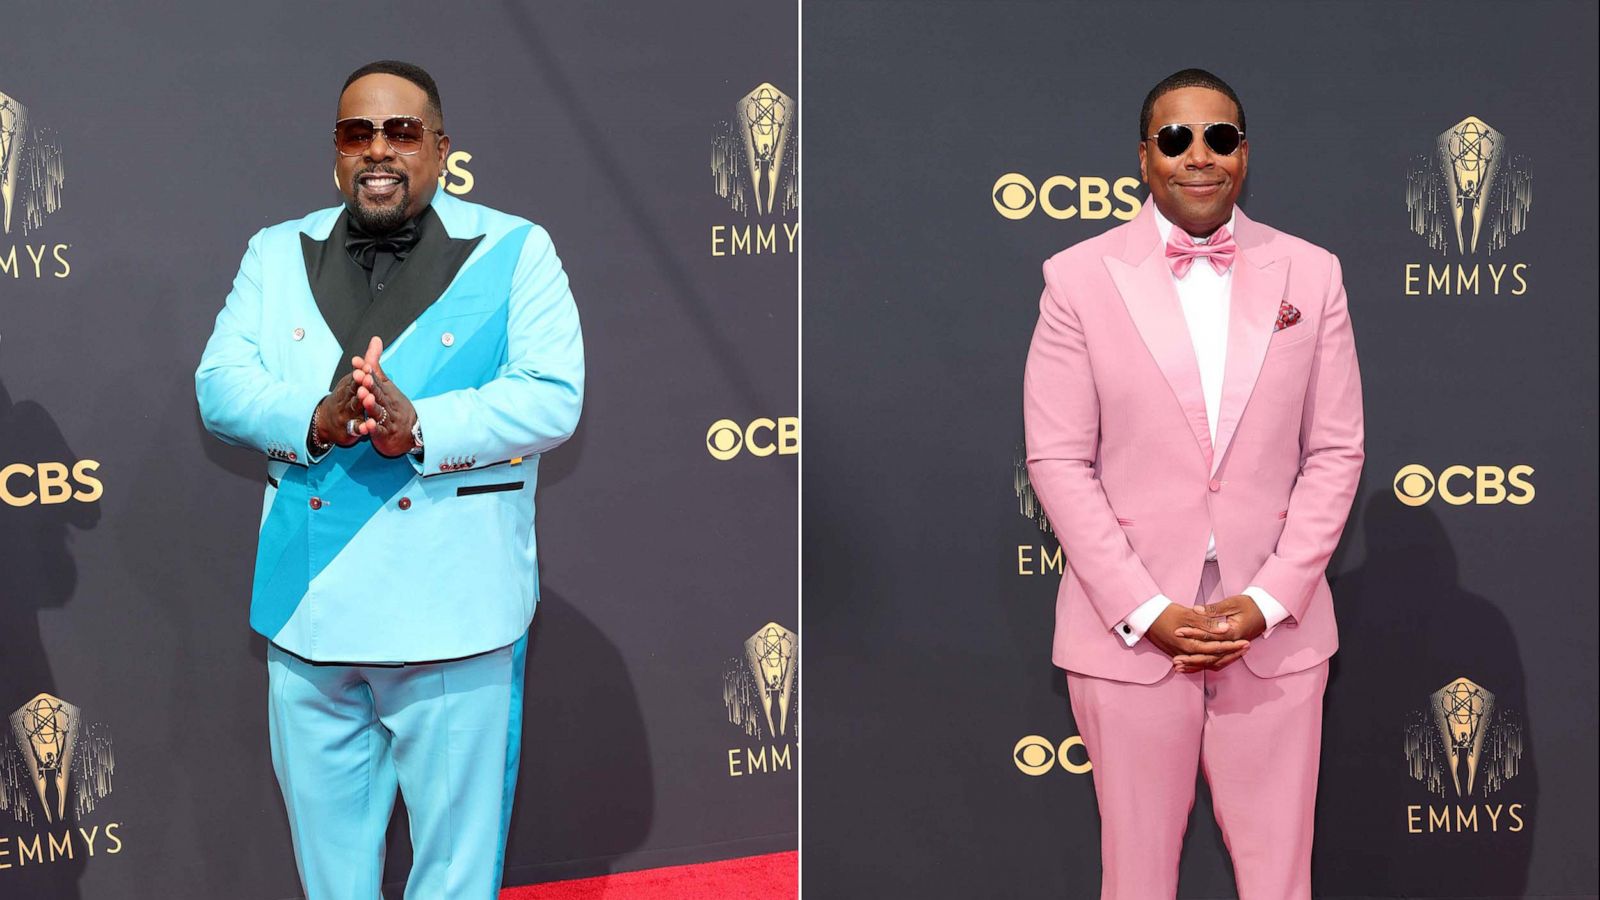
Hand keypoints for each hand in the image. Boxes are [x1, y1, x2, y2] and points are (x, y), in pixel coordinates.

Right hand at [314, 365, 368, 449]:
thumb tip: (377, 339)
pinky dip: (362, 427)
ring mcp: (347, 414)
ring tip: (368, 398)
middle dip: (360, 384)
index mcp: (349, 386)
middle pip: (353, 391)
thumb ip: (368, 362)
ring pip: (354, 408)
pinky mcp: (349, 429)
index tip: (367, 366)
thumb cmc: (345, 398)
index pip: (355, 378)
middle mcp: (346, 399)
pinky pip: (356, 428)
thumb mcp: (354, 379)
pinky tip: (368, 426)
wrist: (325, 422)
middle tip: (366, 378)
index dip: (361, 372)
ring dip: (361, 403)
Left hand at [352, 336, 418, 457]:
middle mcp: (387, 403)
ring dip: (371, 404)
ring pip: (379, 411)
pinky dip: (374, 428)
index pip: (376, 378)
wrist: (413, 432)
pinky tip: (369, 425)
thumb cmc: (395, 407)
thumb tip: (374, 340)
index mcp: (386, 391)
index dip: (367, 370)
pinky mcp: (385, 434)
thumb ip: (376, 365)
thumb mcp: (386, 384)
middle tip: (360, 375)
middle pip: (378, 393)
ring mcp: (387, 419)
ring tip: (364, 396)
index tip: (357, 362)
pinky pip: (380, 431)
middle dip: (369, 384)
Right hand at [1145, 603, 1249, 673]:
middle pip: (1214, 659)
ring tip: (1237, 653)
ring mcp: (1182, 656)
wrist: (1146, 617)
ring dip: (1223, 658)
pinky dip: (1209, 661)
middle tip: (1246, 648)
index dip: (1232, 646)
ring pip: (1207, 663)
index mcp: (1190, 645)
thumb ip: (1207, 623)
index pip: (1216, 649)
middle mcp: (1187, 654)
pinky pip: (1198, 663)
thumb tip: (1225, 629)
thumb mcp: (1188, 615)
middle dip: (1232, 654)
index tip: (1246, 642)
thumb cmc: (1165, 613)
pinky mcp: (1179, 654)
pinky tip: (1218, 659)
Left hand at [1171, 594, 1266, 671]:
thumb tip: (1195, 610)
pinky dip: (1205, 665)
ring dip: (1197, 666)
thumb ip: (1213, 609)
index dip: (1192, 634)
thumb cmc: (1250, 605)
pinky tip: (1192, 667)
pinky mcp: (1232, 650)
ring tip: (1180, 668)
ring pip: (1214, 662)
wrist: (1267, 610)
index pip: (1210, 636)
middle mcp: (1234, 644)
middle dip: (1192, 658)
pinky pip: (1218, 662)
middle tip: (1175, 660)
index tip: (1178, 632)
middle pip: (1211, 655)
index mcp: (1233, 632)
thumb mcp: (1232, 604)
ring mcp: (1234, 649)